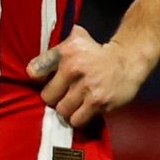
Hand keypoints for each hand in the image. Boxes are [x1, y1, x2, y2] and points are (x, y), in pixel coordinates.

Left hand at [26, 26, 148, 129]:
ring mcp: (86, 87)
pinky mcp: (98, 102)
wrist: (127, 61)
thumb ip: (55, 51)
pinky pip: (77, 119)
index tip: (43, 82)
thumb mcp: (76, 40)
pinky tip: (83, 111)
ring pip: (62, 110)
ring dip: (66, 110)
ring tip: (73, 104)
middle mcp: (73, 68)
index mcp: (66, 52)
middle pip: (47, 97)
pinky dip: (78, 118)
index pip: (36, 70)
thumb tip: (32, 69)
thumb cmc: (97, 52)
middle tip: (62, 96)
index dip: (37, 79)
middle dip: (54, 98)